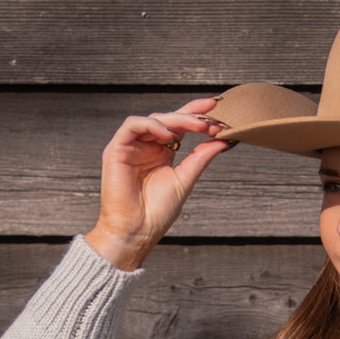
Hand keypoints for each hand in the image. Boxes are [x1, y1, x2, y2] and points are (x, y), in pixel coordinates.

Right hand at [85, 98, 230, 268]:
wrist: (137, 231)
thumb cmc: (157, 211)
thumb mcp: (185, 180)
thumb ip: (200, 158)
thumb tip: (222, 141)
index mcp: (162, 152)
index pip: (179, 125)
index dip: (196, 113)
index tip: (217, 107)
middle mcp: (147, 146)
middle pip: (169, 119)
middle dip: (192, 116)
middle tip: (211, 121)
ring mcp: (131, 146)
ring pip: (153, 119)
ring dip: (176, 119)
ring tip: (197, 126)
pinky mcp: (116, 149)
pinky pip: (132, 125)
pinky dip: (152, 125)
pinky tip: (169, 134)